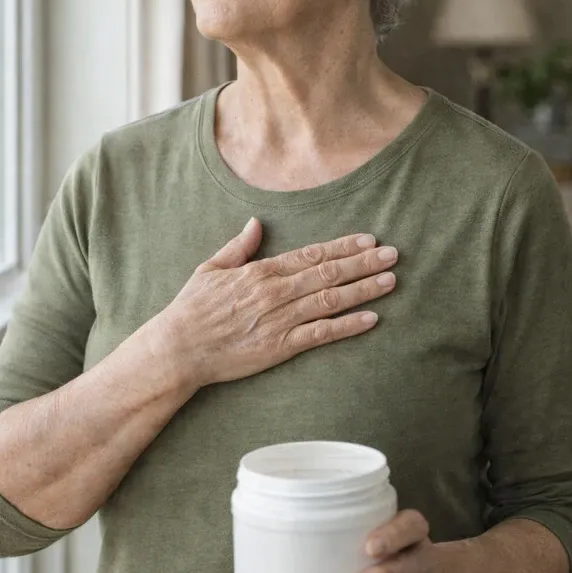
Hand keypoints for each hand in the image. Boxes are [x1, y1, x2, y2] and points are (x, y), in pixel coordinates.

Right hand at [148, 218, 397, 388]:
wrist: (178, 349)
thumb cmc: (191, 309)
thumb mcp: (210, 269)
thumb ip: (238, 247)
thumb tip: (256, 223)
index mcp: (261, 271)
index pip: (311, 254)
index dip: (343, 246)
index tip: (368, 239)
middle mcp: (276, 292)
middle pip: (329, 273)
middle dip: (364, 262)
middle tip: (393, 254)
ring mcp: (280, 320)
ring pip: (330, 300)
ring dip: (364, 289)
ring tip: (390, 280)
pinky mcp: (280, 347)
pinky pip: (321, 334)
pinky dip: (348, 326)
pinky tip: (371, 318)